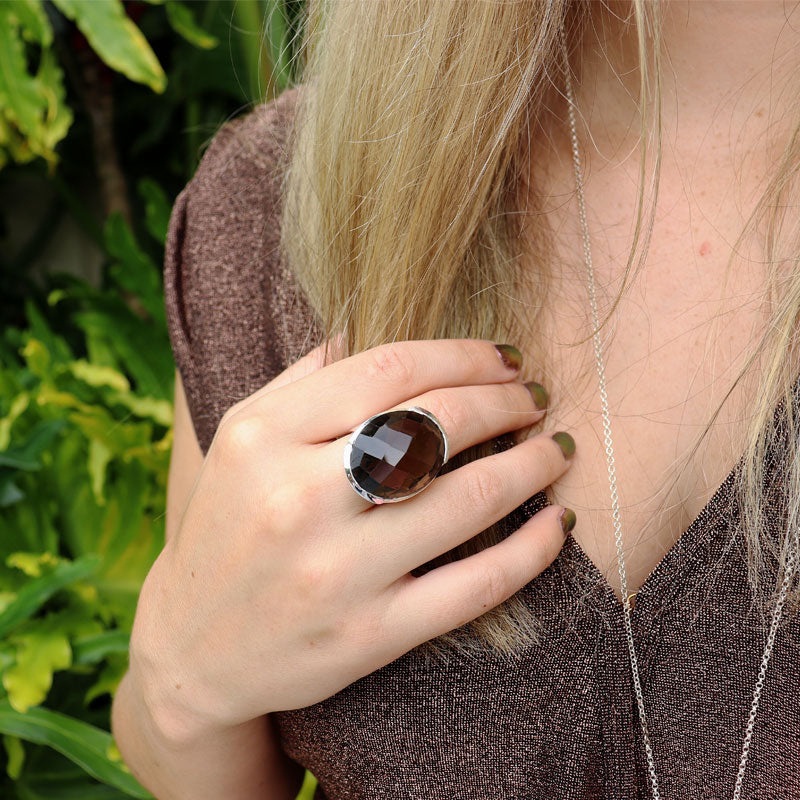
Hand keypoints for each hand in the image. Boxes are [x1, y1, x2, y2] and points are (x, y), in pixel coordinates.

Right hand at [130, 339, 574, 742]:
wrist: (195, 648)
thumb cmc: (228, 524)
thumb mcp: (241, 436)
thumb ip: (305, 376)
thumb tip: (372, 320)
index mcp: (263, 436)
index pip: (391, 369)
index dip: (465, 354)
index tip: (504, 356)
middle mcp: (296, 499)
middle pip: (437, 423)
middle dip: (506, 401)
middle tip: (535, 399)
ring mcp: (336, 573)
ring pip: (469, 499)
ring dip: (534, 465)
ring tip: (556, 448)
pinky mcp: (370, 636)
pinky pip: (476, 586)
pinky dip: (532, 550)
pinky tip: (556, 525)